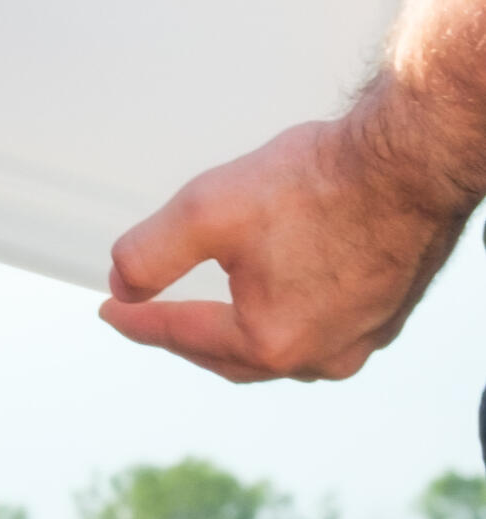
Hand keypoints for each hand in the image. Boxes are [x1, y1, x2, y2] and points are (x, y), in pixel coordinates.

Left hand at [100, 109, 469, 382]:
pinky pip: (320, 333)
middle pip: (229, 356)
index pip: (181, 335)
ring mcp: (361, 339)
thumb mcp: (206, 211)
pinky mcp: (386, 315)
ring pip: (278, 352)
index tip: (108, 311)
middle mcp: (321, 355)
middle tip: (146, 316)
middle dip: (183, 336)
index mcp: (272, 341)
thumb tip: (123, 285)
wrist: (411, 162)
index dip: (136, 321)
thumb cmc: (320, 182)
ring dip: (234, 336)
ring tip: (202, 317)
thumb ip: (150, 254)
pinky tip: (272, 303)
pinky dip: (282, 322)